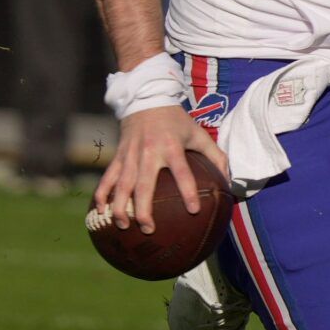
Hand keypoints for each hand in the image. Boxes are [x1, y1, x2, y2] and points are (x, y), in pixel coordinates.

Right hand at [92, 104, 230, 234]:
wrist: (147, 99)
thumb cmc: (177, 121)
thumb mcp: (199, 133)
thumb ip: (215, 156)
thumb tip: (229, 181)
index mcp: (172, 147)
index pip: (182, 172)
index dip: (189, 191)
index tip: (194, 210)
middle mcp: (149, 152)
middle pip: (144, 185)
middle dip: (144, 210)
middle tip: (149, 230)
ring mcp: (130, 155)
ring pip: (122, 185)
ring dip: (120, 207)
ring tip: (123, 226)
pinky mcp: (118, 156)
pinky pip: (107, 178)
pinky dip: (102, 194)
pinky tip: (100, 211)